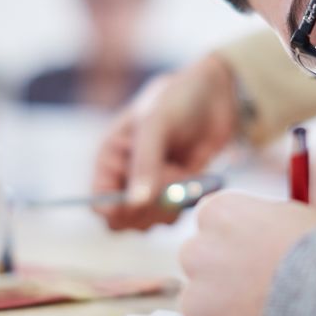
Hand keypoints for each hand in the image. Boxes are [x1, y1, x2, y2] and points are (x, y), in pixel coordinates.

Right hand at [91, 55, 239, 229]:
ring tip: (181, 172)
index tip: (139, 202)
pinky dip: (184, 202)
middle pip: (123, 220)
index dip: (114, 209)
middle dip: (146, 208)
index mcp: (110, 157)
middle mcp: (126, 176)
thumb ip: (144, 165)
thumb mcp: (155, 125)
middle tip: (167, 182)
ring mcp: (150, 186)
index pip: (99, 201)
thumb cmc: (177, 100)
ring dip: (168, 204)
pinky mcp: (175, 192)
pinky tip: (193, 176)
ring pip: (149, 221)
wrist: (216, 94)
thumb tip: (135, 204)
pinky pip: (173, 215)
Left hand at [179, 191, 315, 315]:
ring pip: (204, 306)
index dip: (240, 237)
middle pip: (200, 261)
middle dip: (225, 273)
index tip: (262, 251)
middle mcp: (198, 252)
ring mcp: (197, 301)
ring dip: (227, 313)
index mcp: (222, 212)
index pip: (214, 219)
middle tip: (263, 289)